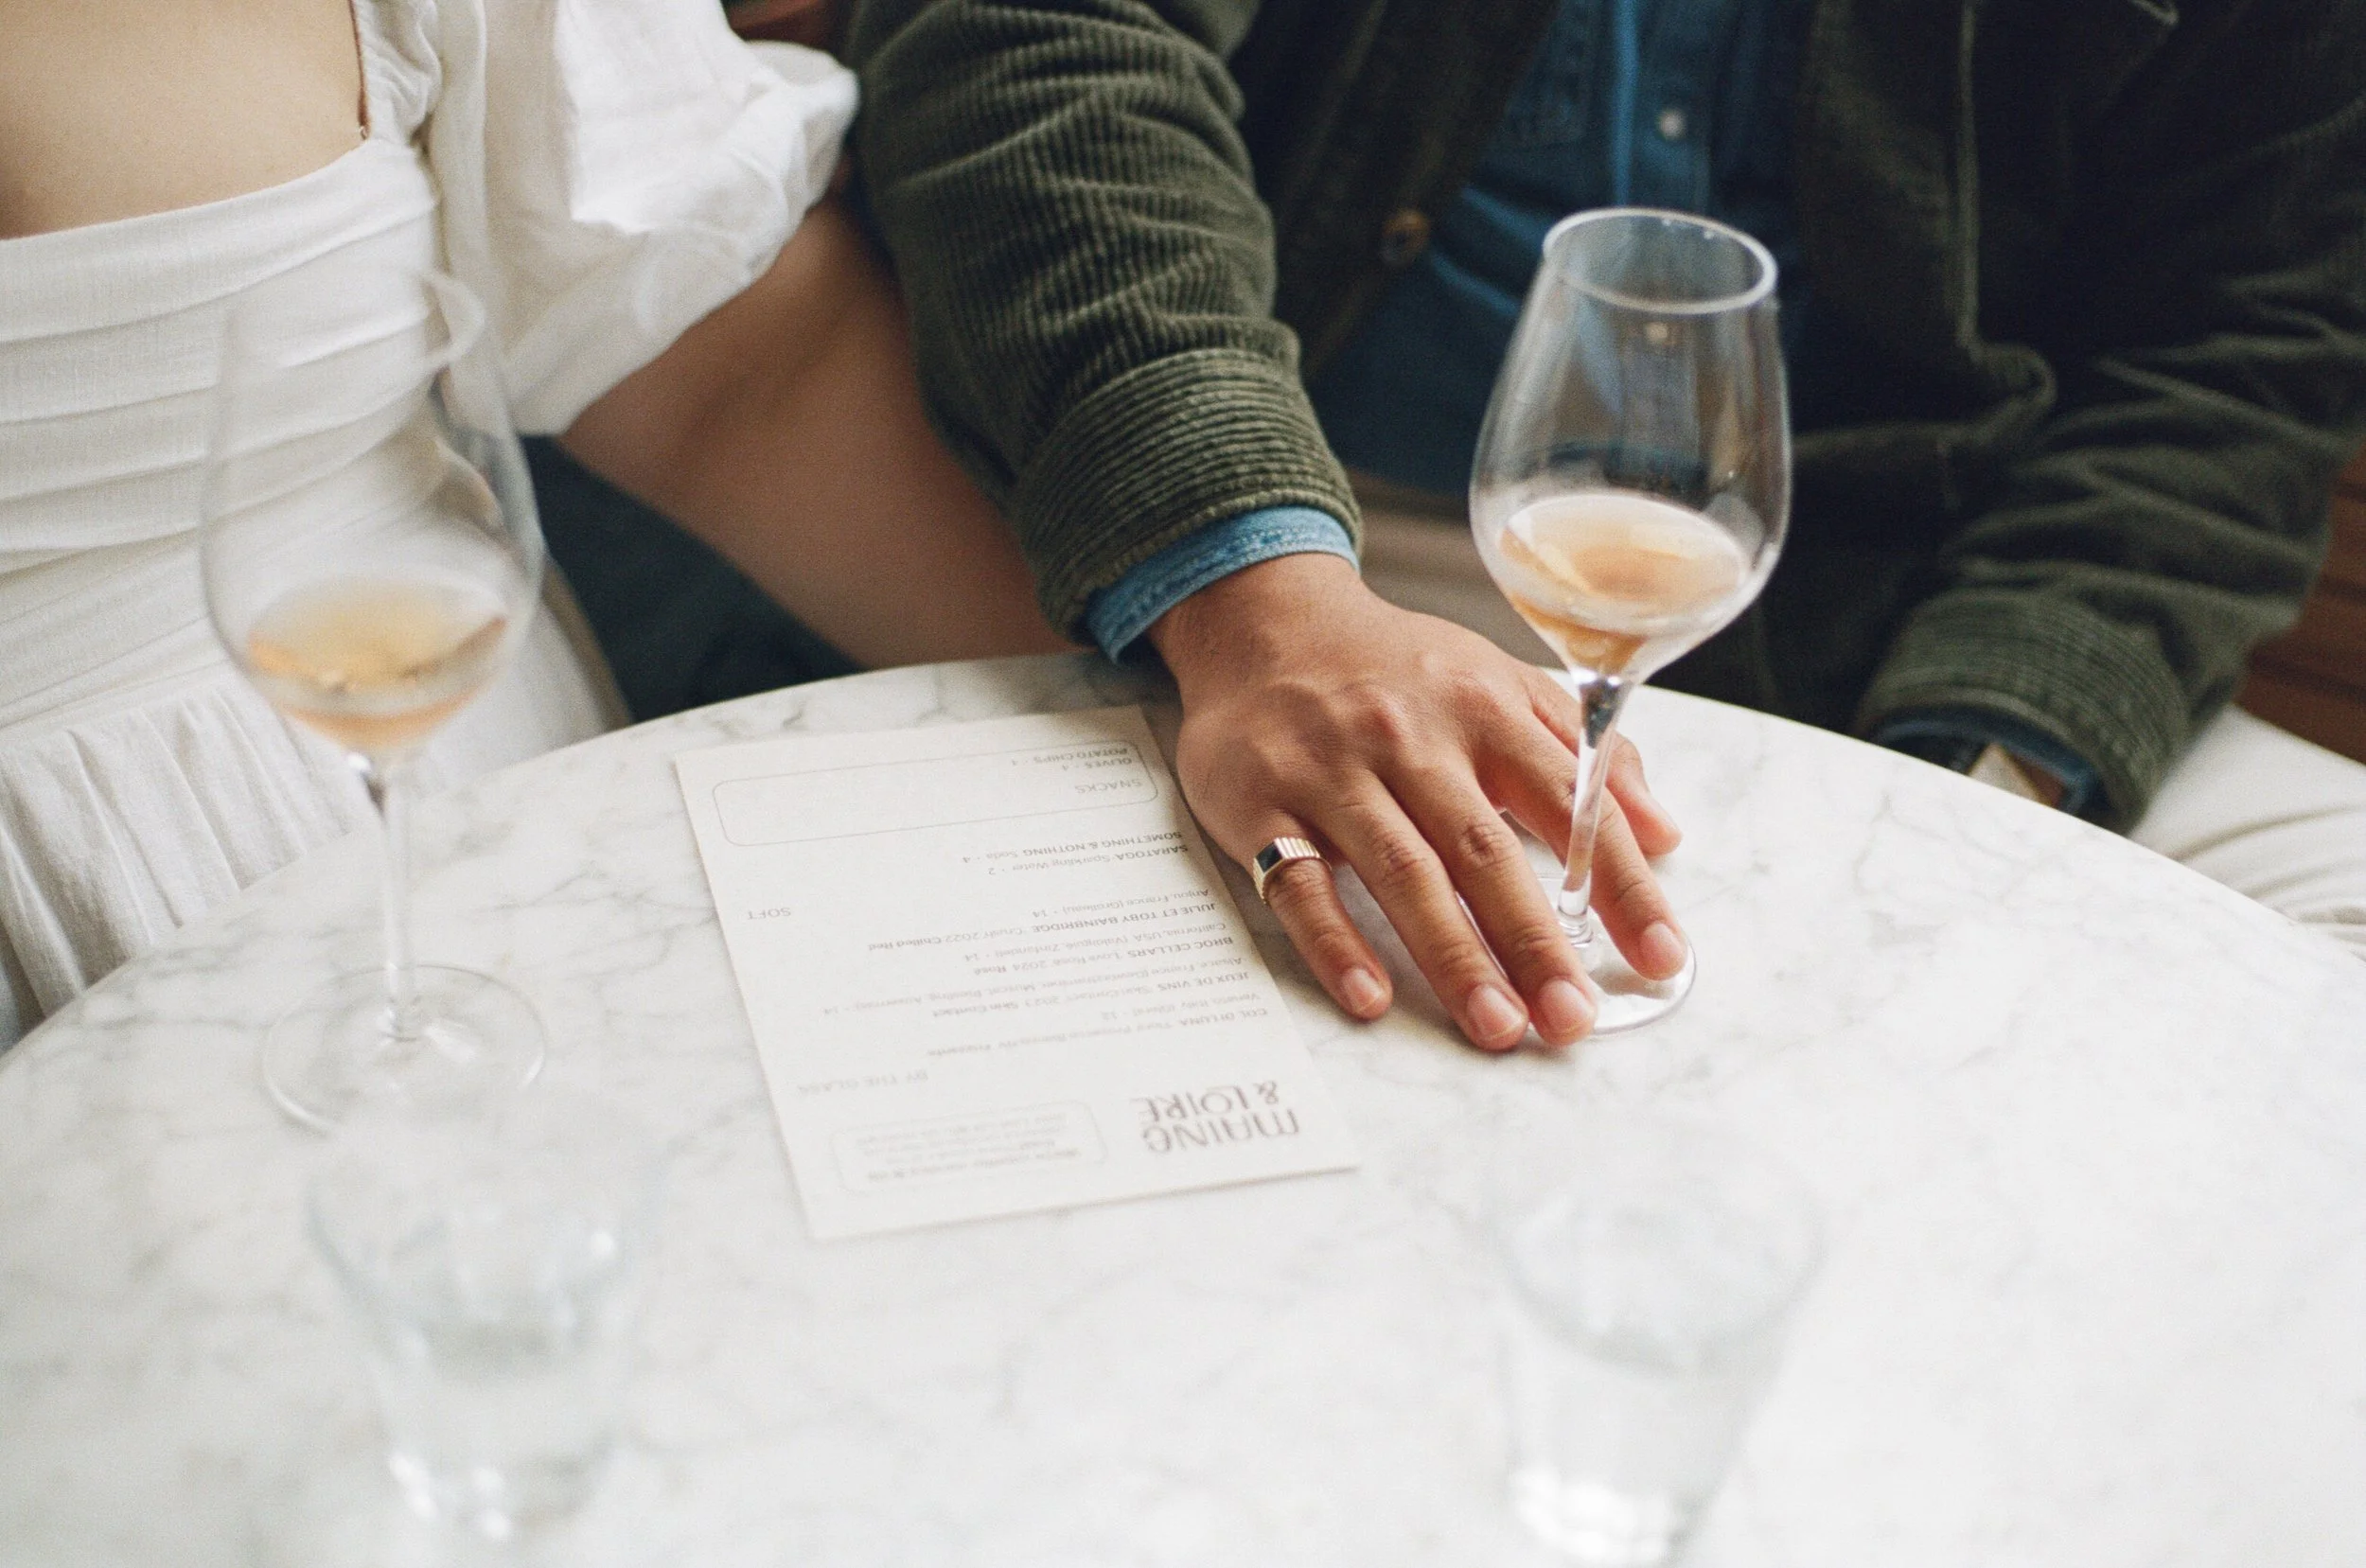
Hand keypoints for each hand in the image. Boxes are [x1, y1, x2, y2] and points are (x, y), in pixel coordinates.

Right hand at [1147, 554, 1685, 1051]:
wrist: (1260, 623)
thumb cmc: (1391, 668)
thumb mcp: (1496, 682)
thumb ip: (1583, 751)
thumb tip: (1662, 833)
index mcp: (1481, 708)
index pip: (1570, 801)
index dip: (1622, 883)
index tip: (1660, 955)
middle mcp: (1410, 737)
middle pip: (1482, 850)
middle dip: (1533, 941)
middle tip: (1570, 1018)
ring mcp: (1332, 772)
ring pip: (1401, 871)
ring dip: (1452, 956)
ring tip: (1496, 1026)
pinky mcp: (1262, 803)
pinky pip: (1299, 882)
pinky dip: (1336, 942)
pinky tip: (1371, 996)